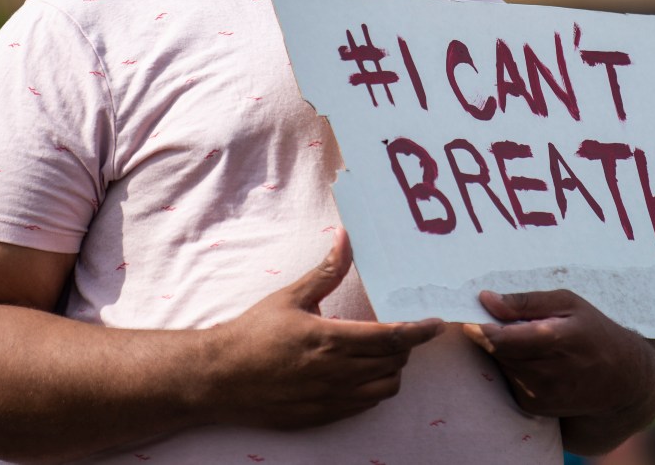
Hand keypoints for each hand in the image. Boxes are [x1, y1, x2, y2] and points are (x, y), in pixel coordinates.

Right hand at [206, 229, 443, 430]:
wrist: (220, 377)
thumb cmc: (253, 333)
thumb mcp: (290, 297)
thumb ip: (326, 271)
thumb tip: (345, 239)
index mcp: (329, 340)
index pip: (391, 338)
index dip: (418, 332)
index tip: (434, 324)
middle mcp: (335, 372)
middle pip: (394, 363)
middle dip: (405, 347)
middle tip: (401, 331)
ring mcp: (330, 398)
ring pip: (385, 388)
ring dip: (392, 369)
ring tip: (382, 352)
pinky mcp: (323, 414)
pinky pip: (364, 405)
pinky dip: (373, 388)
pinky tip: (361, 372)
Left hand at [462, 289, 654, 453]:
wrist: (623, 380)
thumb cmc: (592, 332)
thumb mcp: (567, 303)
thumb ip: (525, 301)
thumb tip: (485, 298)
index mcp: (559, 339)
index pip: (503, 340)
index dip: (479, 328)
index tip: (470, 316)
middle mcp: (549, 372)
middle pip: (497, 352)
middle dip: (490, 335)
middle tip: (497, 321)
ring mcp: (542, 394)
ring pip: (500, 366)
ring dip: (501, 351)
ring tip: (523, 339)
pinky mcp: (535, 406)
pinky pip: (508, 380)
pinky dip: (511, 366)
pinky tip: (530, 358)